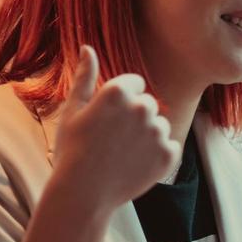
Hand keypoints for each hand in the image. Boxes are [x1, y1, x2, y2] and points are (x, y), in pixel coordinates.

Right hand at [51, 45, 181, 212]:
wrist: (83, 194)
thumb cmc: (72, 150)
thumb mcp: (73, 110)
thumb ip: (85, 76)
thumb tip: (88, 47)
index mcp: (118, 92)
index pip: (135, 84)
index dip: (120, 102)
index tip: (107, 120)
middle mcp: (143, 107)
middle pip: (148, 105)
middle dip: (134, 118)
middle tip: (112, 140)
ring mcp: (158, 132)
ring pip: (159, 126)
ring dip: (146, 137)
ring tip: (122, 154)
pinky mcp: (169, 154)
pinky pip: (169, 147)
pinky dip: (157, 156)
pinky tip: (135, 165)